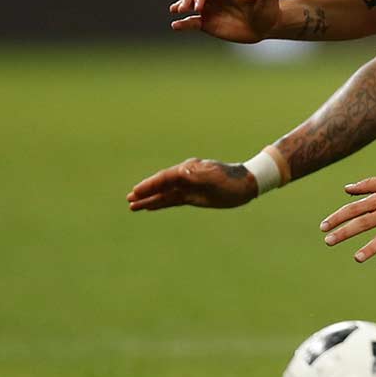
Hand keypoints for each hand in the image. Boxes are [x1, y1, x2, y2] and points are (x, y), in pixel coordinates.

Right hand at [126, 158, 257, 210]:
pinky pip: (172, 199)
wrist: (245, 184)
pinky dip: (161, 203)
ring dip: (149, 199)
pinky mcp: (193, 196)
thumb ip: (197, 175)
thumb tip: (180, 173)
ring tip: (133, 206)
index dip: (150, 185)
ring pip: (164, 194)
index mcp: (189, 170)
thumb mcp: (214, 178)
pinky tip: (150, 206)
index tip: (137, 192)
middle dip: (145, 192)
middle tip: (129, 199)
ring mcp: (188, 187)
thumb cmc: (230, 180)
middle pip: (161, 185)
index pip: (165, 178)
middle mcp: (186, 176)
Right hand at [169, 0, 279, 43]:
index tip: (198, 6)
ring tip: (175, 11)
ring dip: (181, 6)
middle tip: (182, 8)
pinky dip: (184, 24)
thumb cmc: (268, 5)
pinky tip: (176, 26)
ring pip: (190, 5)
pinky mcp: (208, 23)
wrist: (268, 24)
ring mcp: (210, 9)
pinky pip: (193, 22)